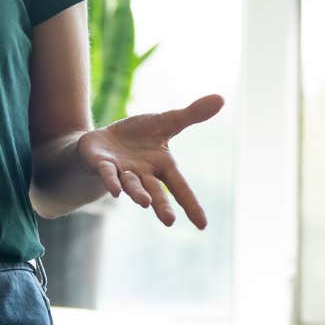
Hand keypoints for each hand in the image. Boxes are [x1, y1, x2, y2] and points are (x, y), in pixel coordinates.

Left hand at [77, 94, 223, 227]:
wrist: (102, 141)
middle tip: (169, 221)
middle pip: (154, 191)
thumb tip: (222, 98)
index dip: (191, 204)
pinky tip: (115, 191)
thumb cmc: (137, 137)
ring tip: (145, 203)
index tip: (202, 225)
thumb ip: (191, 115)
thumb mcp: (166, 122)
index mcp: (162, 166)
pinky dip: (111, 180)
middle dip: (161, 205)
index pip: (180, 187)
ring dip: (137, 193)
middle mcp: (143, 174)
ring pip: (131, 184)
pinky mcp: (102, 165)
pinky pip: (108, 173)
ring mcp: (122, 172)